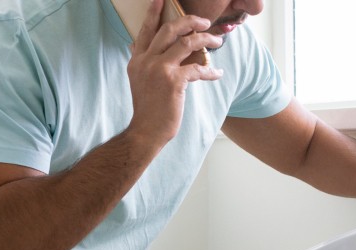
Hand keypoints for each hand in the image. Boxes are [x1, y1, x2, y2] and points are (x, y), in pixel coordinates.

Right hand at [126, 0, 222, 143]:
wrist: (145, 131)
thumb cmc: (147, 109)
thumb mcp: (139, 81)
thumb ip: (144, 63)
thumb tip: (149, 48)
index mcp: (137, 60)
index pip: (146, 30)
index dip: (154, 12)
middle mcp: (146, 61)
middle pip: (170, 29)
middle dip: (191, 21)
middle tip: (205, 22)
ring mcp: (160, 70)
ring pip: (187, 43)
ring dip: (206, 40)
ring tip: (217, 41)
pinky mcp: (174, 82)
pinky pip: (198, 68)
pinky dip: (211, 71)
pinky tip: (218, 74)